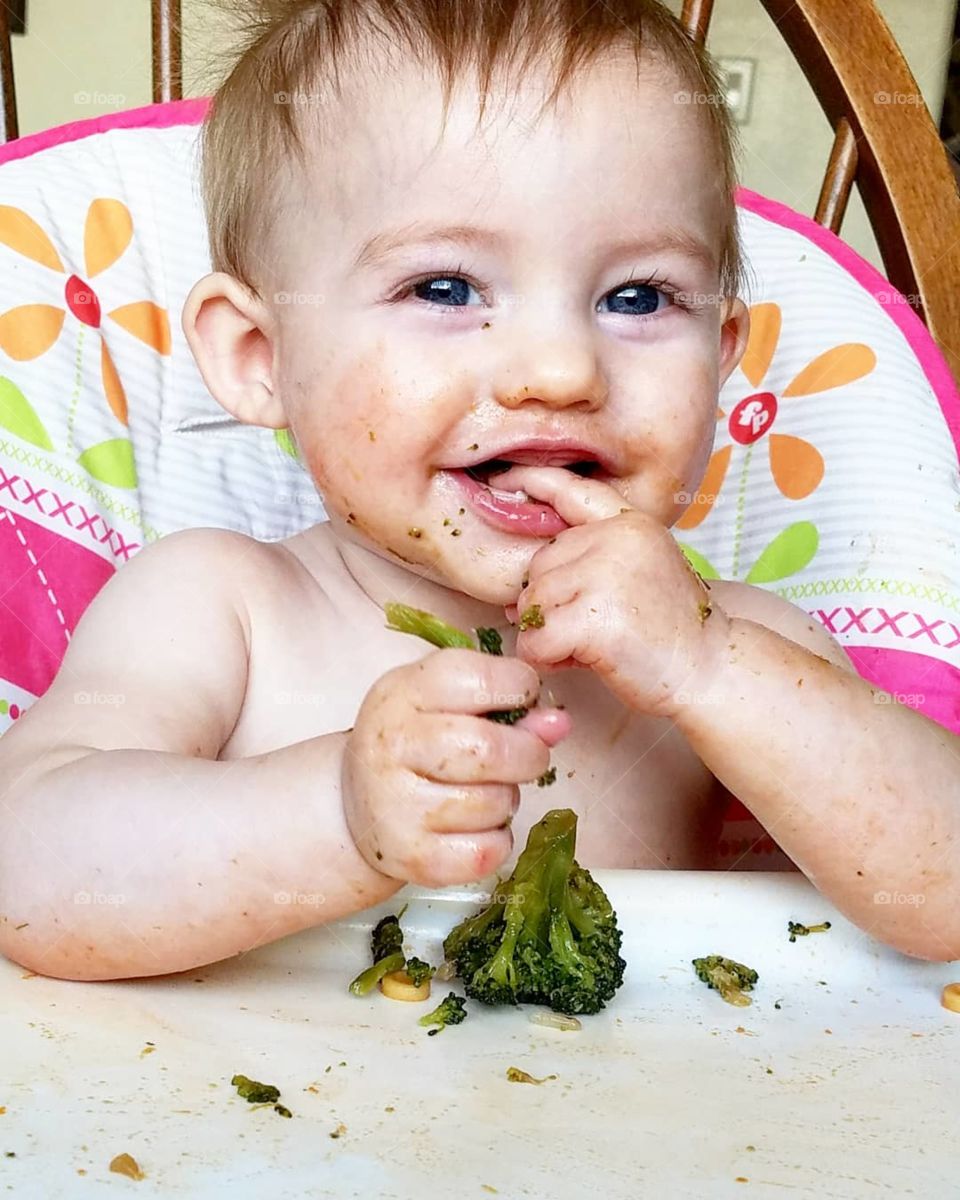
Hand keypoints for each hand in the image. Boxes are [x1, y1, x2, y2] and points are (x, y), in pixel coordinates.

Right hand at [343, 648, 569, 886]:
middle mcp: (392, 746)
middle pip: (489, 750)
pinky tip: (474, 826)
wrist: (356, 807)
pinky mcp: (413, 858)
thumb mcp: (445, 704)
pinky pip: (489, 851)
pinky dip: (496, 840)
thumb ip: (504, 705)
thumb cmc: (415, 745)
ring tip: (484, 791)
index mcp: (401, 693)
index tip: (521, 697)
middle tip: (525, 755)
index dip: (517, 686)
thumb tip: (558, 723)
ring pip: (496, 803)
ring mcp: (397, 806)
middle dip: (528, 753)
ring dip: (508, 798)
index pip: (475, 678)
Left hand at [497, 465, 730, 716]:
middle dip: (548, 605)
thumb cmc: (670, 632)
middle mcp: (617, 539)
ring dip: (547, 635)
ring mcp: (606, 574)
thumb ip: (588, 563)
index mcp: (629, 524)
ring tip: (589, 646)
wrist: (711, 670)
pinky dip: (544, 658)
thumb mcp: (638, 574)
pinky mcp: (594, 617)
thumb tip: (519, 593)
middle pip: (538, 565)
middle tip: (587, 631)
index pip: (571, 491)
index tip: (501, 480)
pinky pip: (535, 638)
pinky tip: (576, 662)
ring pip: (532, 603)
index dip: (533, 483)